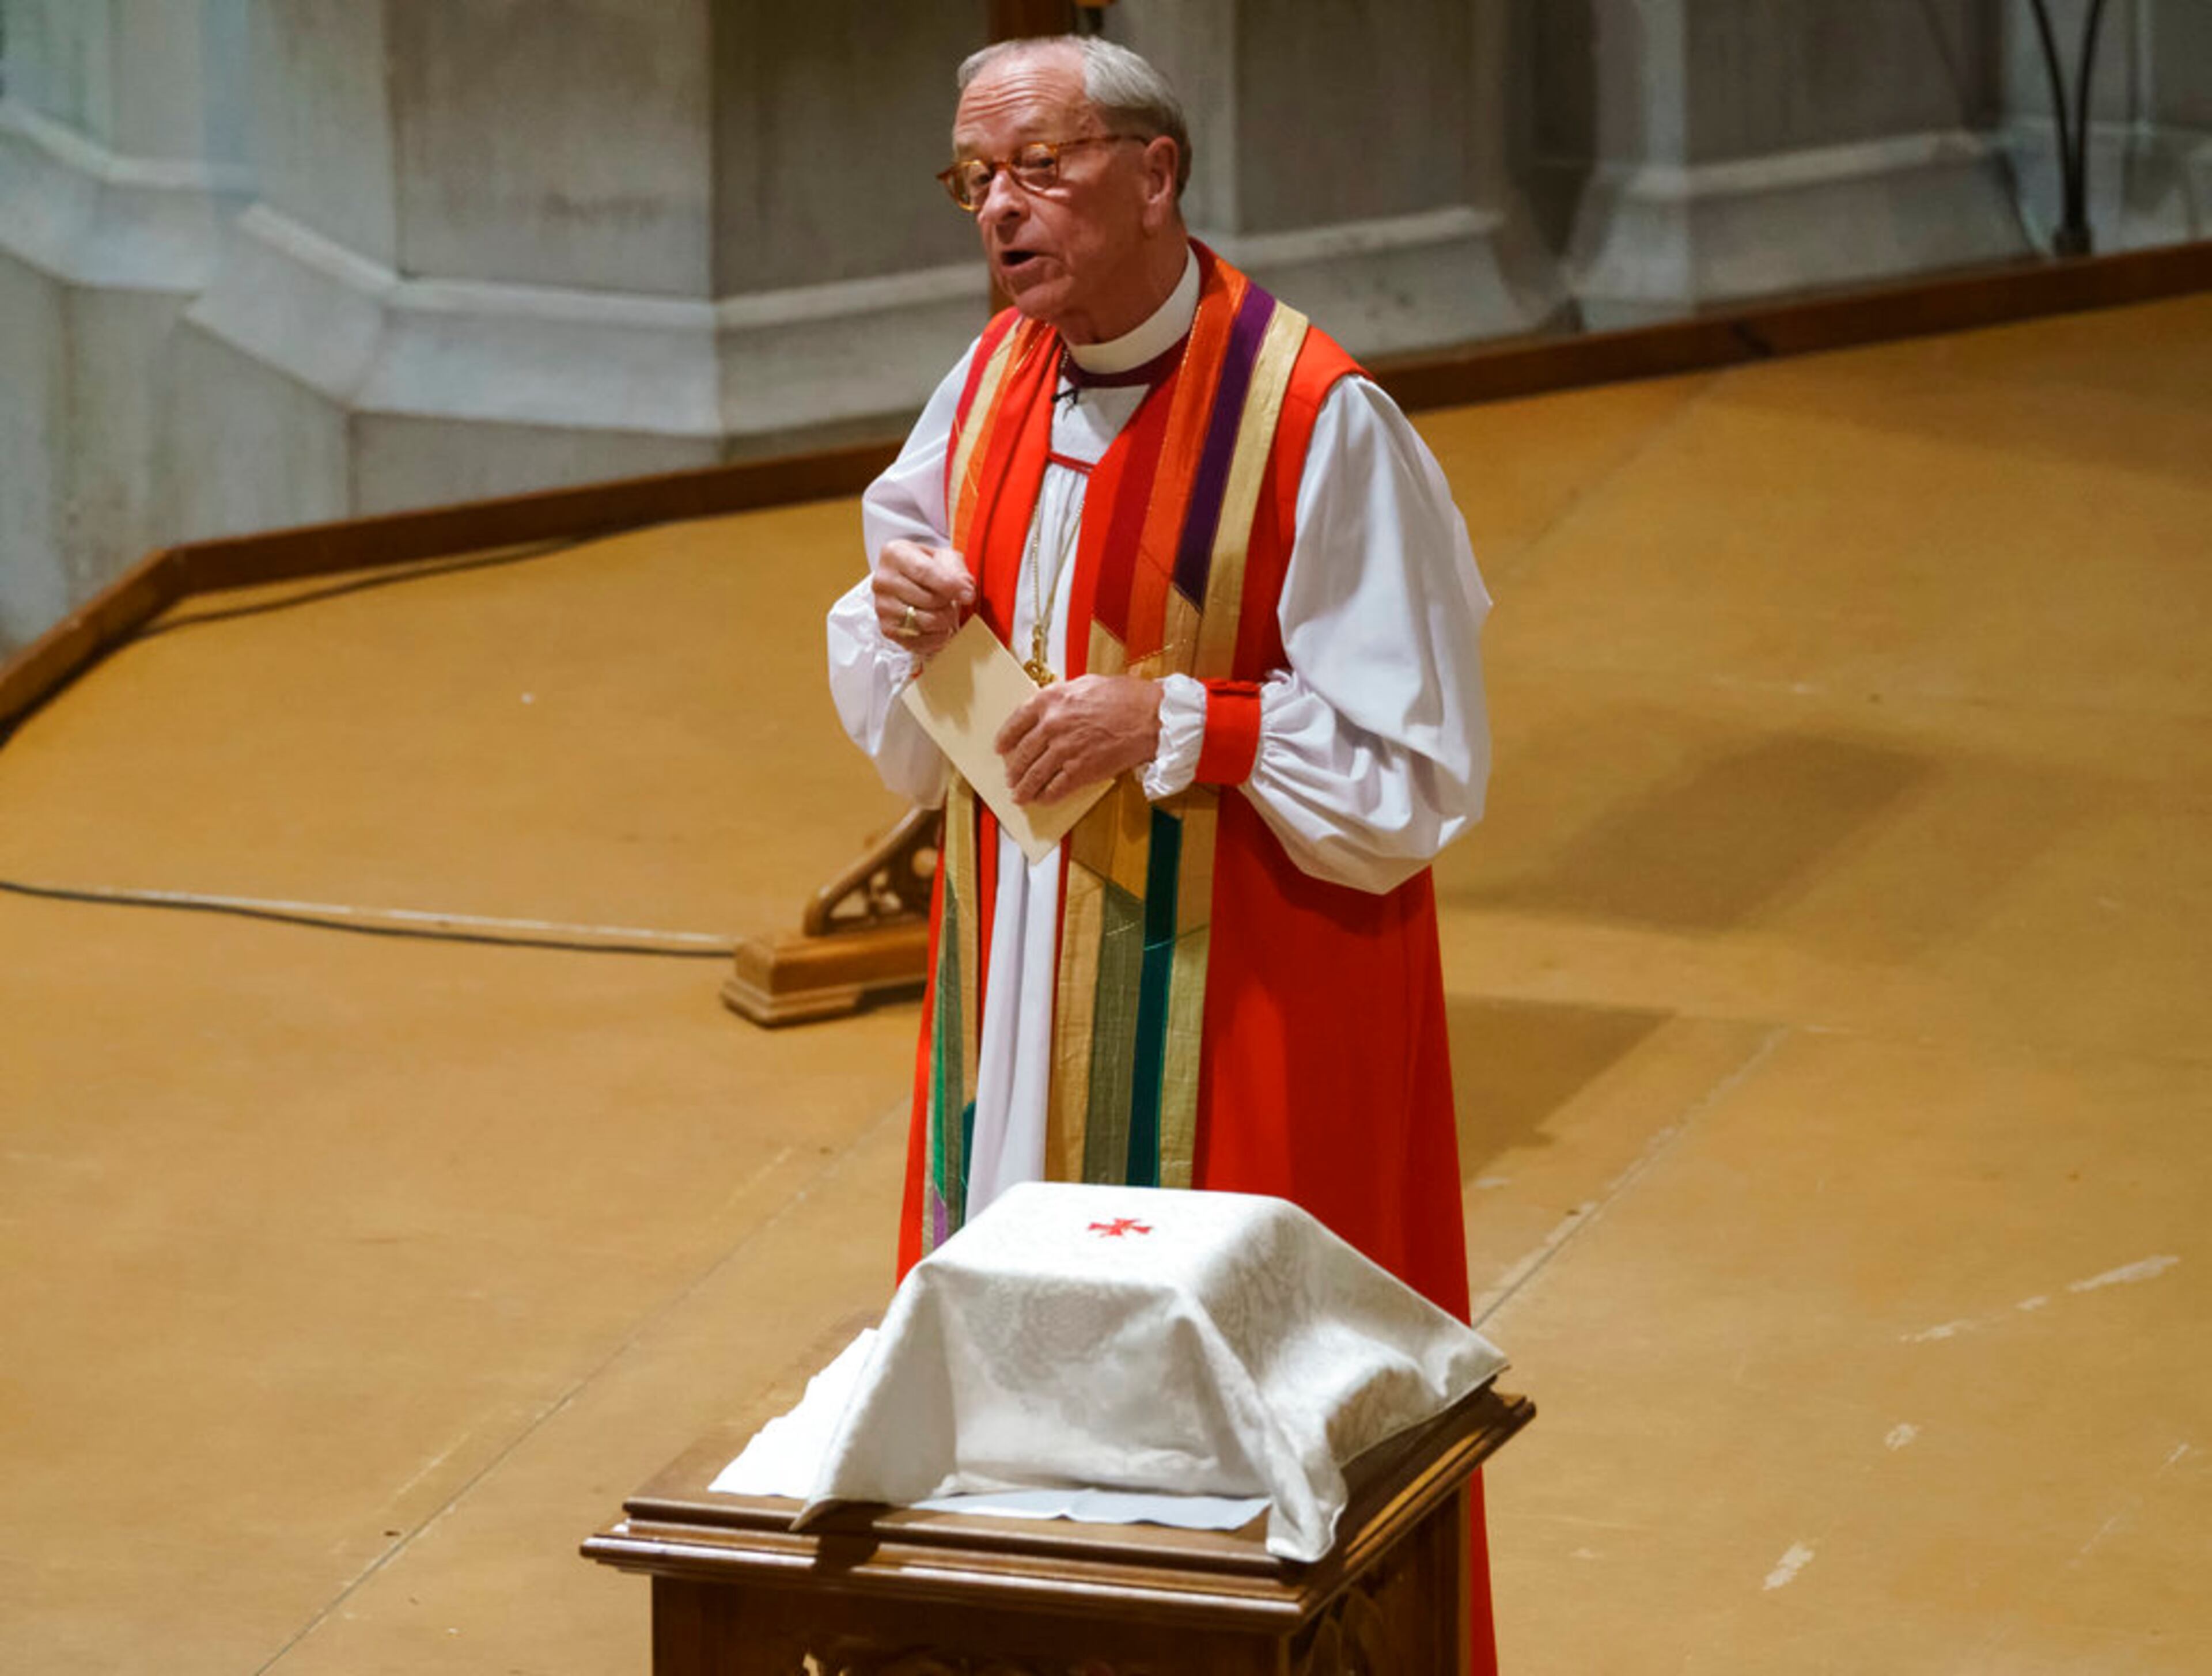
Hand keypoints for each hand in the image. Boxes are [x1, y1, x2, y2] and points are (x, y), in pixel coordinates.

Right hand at [873, 539, 974, 657]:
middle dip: (949, 603)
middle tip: (952, 600)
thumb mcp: (944, 557)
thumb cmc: (927, 568)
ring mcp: (882, 606)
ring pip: (926, 621)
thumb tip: (966, 591)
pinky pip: (921, 639)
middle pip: (928, 599)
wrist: (907, 582)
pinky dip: (937, 637)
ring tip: (945, 612)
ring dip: (945, 621)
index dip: (950, 585)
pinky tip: (938, 626)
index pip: (924, 572)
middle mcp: (883, 580)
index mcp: (894, 554)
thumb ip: (957, 570)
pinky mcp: (887, 628)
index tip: (969, 596)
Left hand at [996, 675, 1163, 803]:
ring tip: (1019, 796)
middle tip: (1010, 777)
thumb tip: (1049, 709)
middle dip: (1014, 769)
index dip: (1006, 738)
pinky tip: (1042, 800)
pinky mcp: (1080, 770)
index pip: (1016, 721)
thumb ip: (1062, 697)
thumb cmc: (1124, 697)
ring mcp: (1065, 749)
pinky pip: (1055, 788)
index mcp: (1051, 699)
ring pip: (1035, 774)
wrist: (1150, 717)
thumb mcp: (1085, 684)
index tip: (1001, 747)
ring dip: (1024, 788)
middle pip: (1023, 753)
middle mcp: (1052, 724)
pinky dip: (1046, 797)